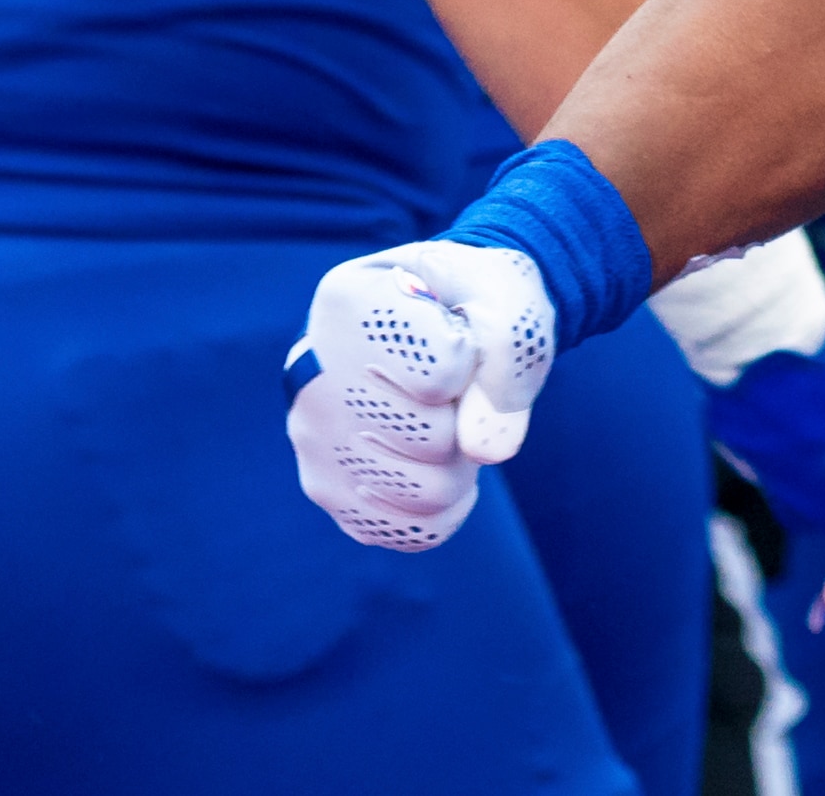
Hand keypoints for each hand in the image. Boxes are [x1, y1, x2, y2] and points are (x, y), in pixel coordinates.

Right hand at [284, 238, 558, 549]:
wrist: (436, 314)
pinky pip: (411, 530)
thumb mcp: (509, 295)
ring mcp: (313, 439)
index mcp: (350, 305)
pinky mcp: (329, 489)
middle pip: (432, 439)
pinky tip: (438, 459)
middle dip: (469, 412)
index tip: (454, 326)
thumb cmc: (472, 299)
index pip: (442, 372)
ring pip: (425, 493)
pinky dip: (447, 503)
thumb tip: (487, 451)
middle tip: (455, 379)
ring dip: (461, 459)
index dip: (474, 356)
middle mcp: (312, 376)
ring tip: (443, 414)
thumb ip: (511, 353)